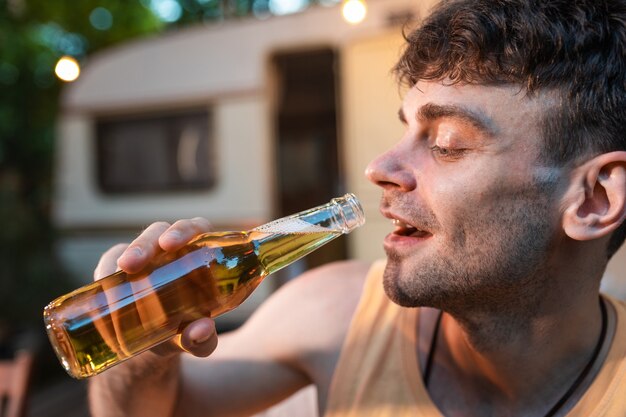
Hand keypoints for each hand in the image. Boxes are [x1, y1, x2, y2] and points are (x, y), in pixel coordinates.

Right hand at [94, 217, 218, 357]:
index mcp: (199, 255)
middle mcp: (172, 250)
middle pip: (160, 232)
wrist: (152, 347)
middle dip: (145, 244)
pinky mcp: (119, 268)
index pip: (196, 229)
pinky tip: (102, 283)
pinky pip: (110, 262)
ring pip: (136, 244)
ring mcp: (145, 258)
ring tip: (120, 273)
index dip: (184, 230)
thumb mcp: (194, 340)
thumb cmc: (183, 333)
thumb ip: (203, 340)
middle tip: (133, 264)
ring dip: (126, 256)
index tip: (170, 244)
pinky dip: (106, 271)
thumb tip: (201, 331)